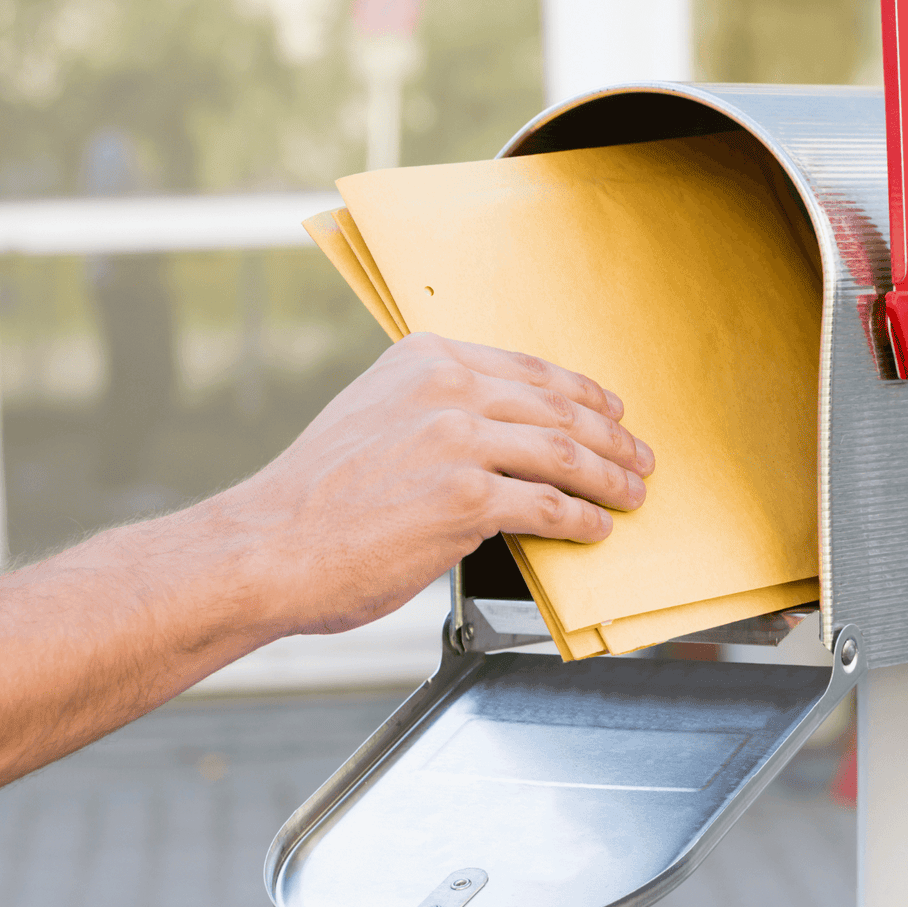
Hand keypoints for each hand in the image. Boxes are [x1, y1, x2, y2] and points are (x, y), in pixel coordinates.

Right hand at [211, 333, 655, 638]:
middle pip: (556, 408)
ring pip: (562, 454)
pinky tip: (594, 529)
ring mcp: (457, 441)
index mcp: (425, 360)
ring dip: (608, 478)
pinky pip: (546, 506)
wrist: (268, 547)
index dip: (581, 392)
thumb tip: (496, 437)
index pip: (528, 369)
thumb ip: (433, 411)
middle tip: (639, 457)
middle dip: (610, 437)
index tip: (611, 410)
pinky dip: (580, 520)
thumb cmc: (314, 497)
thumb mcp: (373, 416)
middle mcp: (445, 389)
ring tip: (630, 494)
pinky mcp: (465, 499)